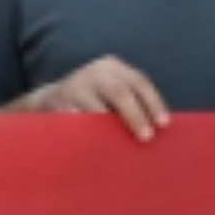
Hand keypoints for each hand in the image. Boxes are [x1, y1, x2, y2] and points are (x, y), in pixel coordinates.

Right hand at [21, 56, 170, 138]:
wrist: (51, 98)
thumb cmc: (95, 99)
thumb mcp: (113, 90)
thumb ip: (132, 101)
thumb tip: (161, 128)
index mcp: (113, 67)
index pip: (139, 82)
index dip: (154, 103)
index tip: (164, 124)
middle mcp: (95, 73)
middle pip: (120, 92)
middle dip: (135, 116)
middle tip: (147, 138)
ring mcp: (75, 87)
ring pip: (97, 110)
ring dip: (111, 129)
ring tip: (121, 146)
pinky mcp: (58, 103)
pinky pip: (78, 122)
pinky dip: (89, 134)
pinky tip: (97, 146)